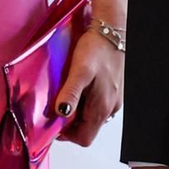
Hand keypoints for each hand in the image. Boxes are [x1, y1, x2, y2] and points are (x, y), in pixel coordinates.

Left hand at [53, 26, 123, 147]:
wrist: (112, 31)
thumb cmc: (98, 48)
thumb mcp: (79, 70)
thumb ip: (70, 93)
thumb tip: (61, 112)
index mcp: (102, 107)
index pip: (84, 138)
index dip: (67, 135)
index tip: (55, 122)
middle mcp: (110, 107)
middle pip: (87, 129)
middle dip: (70, 122)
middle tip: (58, 104)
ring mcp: (113, 100)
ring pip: (91, 117)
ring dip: (77, 111)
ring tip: (67, 92)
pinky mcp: (112, 91)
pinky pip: (96, 105)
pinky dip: (84, 101)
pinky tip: (79, 86)